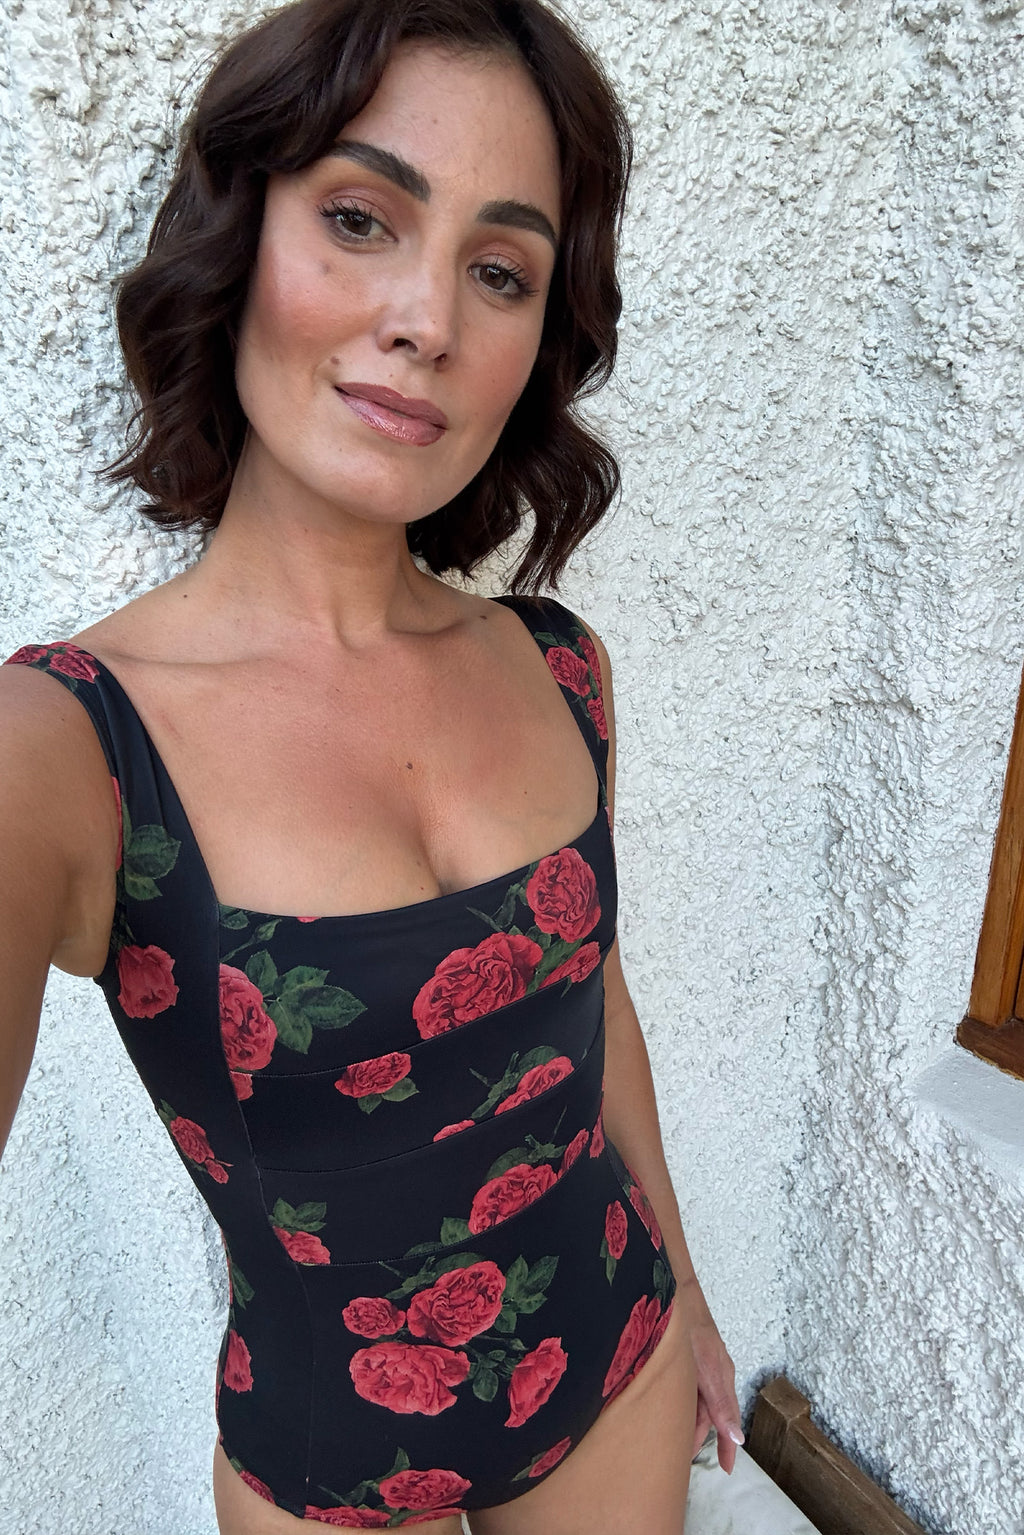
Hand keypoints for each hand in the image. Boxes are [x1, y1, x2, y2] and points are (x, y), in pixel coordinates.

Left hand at [676, 1280, 743, 1473]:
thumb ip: (719, 1403)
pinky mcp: (691, 1356)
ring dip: (686, 1418)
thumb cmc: (690, 1324)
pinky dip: (681, 1401)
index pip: (728, 1420)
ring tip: (669, 1435)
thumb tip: (738, 1437)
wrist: (675, 1290)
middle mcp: (714, 1372)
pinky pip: (689, 1387)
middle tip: (682, 1455)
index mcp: (721, 1377)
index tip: (726, 1468)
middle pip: (708, 1413)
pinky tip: (669, 1405)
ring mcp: (702, 1364)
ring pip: (696, 1401)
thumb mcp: (704, 1368)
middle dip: (697, 1434)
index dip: (727, 1446)